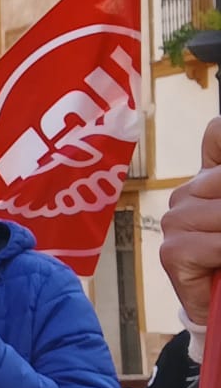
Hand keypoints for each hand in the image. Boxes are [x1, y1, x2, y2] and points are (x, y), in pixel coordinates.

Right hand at [161, 117, 220, 327]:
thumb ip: (220, 173)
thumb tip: (216, 145)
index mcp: (214, 178)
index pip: (217, 135)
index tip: (220, 168)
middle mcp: (189, 193)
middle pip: (220, 180)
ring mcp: (176, 220)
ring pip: (218, 213)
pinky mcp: (171, 252)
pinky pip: (208, 244)